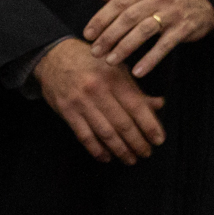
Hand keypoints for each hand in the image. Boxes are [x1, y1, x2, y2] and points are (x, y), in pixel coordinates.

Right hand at [35, 38, 165, 162]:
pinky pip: (84, 136)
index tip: (159, 139)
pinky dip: (97, 149)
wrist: (54, 55)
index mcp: (114, 77)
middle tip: (147, 153)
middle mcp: (98, 90)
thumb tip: (159, 104)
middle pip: (122, 123)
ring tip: (131, 159)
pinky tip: (107, 157)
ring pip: (105, 133)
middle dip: (137, 142)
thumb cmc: (91, 61)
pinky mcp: (67, 111)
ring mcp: (81, 102)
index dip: (149, 125)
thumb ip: (136, 89)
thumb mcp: (117, 67)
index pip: (137, 106)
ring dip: (120, 150)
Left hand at [83, 0, 213, 77]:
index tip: (88, 35)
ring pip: (145, 30)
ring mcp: (172, 12)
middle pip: (129, 17)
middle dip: (110, 36)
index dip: (102, 18)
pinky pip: (165, 45)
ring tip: (111, 62)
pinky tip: (138, 71)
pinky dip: (151, 59)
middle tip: (95, 52)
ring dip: (126, 47)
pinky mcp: (184, 28)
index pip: (119, 1)